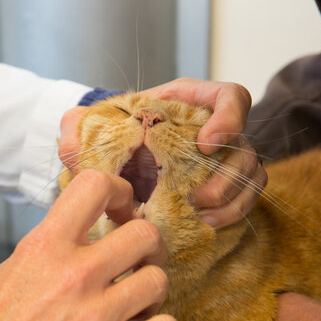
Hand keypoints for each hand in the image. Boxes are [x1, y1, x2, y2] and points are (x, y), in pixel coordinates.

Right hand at [0, 170, 179, 320]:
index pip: (93, 188)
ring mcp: (96, 317)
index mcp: (44, 248)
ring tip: (135, 298)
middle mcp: (74, 276)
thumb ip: (46, 247)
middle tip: (138, 255)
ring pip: (158, 280)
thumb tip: (75, 231)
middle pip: (144, 234)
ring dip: (150, 288)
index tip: (121, 205)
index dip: (118, 189)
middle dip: (147, 243)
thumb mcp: (7, 271)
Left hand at [59, 79, 266, 228]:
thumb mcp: (89, 124)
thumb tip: (69, 149)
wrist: (117, 153)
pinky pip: (244, 198)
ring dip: (232, 199)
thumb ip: (76, 127)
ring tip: (202, 216)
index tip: (205, 144)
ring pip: (251, 175)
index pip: (231, 96)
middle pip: (244, 146)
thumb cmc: (110, 131)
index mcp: (188, 102)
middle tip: (197, 197)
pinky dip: (231, 212)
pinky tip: (206, 223)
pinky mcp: (221, 185)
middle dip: (228, 176)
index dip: (229, 118)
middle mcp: (213, 128)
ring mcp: (221, 158)